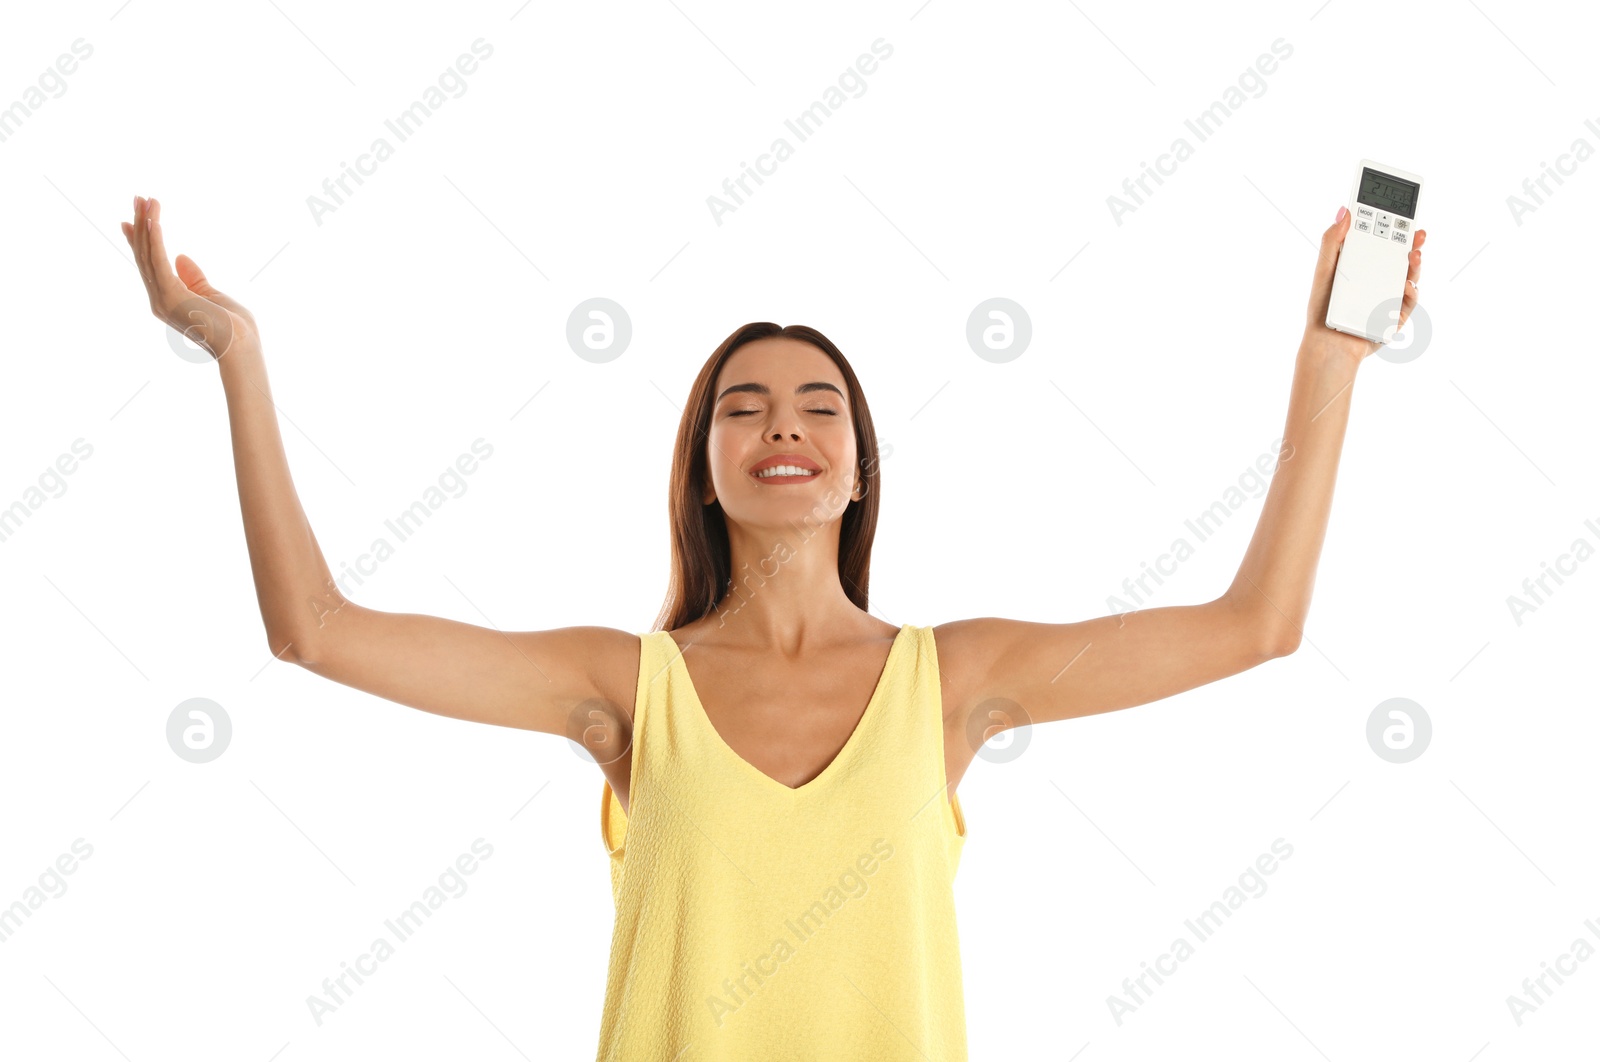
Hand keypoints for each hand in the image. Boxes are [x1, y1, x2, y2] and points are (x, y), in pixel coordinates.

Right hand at [122, 196, 259, 359]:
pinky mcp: (170, 294)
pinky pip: (158, 260)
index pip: (148, 265)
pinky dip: (155, 238)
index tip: (129, 220)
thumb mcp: (211, 295)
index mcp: (167, 299)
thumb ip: (193, 277)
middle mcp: (158, 299)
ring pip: (148, 254)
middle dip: (140, 224)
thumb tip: (179, 257)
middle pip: (144, 255)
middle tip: (138, 197)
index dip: (139, 241)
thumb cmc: (234, 328)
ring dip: (146, 224)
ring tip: (145, 199)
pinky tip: (153, 219)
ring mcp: (162, 298)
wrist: (241, 348)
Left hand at [1302, 205, 1425, 362]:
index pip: (1383, 242)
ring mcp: (1389, 297)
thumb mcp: (1325, 270)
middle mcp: (1379, 278)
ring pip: (1409, 277)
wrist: (1326, 344)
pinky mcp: (1395, 316)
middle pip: (1402, 257)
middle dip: (1413, 244)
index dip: (1396, 227)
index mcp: (1363, 265)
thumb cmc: (1322, 308)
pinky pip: (1408, 302)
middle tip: (1419, 234)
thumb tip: (1344, 211)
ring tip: (1414, 256)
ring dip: (1415, 266)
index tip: (1404, 213)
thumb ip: (1332, 241)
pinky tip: (1406, 286)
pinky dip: (1410, 293)